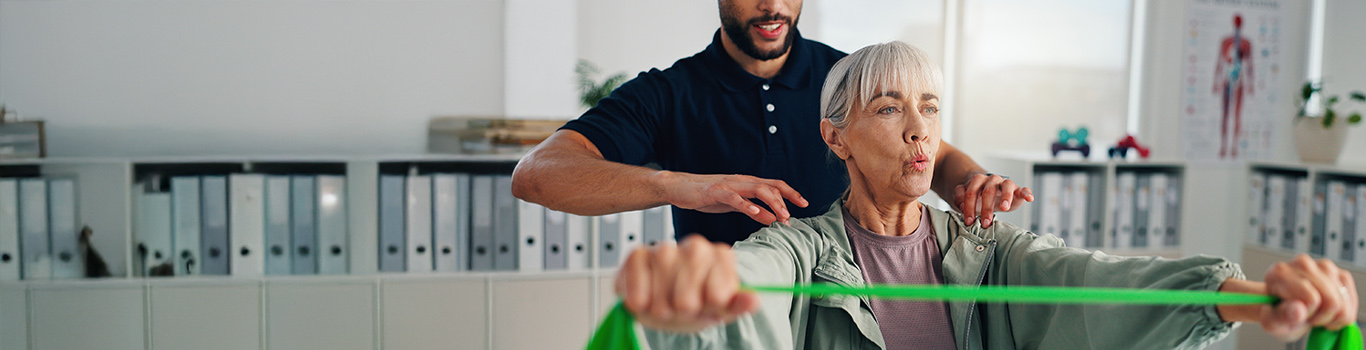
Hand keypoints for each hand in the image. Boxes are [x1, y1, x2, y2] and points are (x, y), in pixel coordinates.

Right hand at [616, 235, 760, 332]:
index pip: (718, 295)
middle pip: (688, 298)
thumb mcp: (720, 309)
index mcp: (721, 256)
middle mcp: (695, 247)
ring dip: (661, 308)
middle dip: (684, 311)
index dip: (709, 309)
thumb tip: (754, 301)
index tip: (708, 306)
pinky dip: (640, 299)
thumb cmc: (696, 304)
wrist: (665, 305)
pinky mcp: (638, 255)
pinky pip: (638, 283)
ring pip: (663, 292)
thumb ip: (737, 305)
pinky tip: (644, 300)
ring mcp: (666, 249)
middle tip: (684, 308)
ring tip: (665, 305)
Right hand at [658, 171, 808, 225]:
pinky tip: (755, 213)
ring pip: (756, 189)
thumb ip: (754, 211)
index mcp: (747, 183)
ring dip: (771, 203)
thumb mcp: (734, 206)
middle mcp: (741, 181)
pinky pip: (734, 197)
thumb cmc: (707, 195)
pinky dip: (746, 205)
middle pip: (770, 186)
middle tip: (792, 216)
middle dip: (785, 200)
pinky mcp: (715, 191)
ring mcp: (729, 184)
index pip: (774, 185)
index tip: (805, 203)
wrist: (680, 187)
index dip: (791, 193)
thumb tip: (773, 218)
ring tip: (780, 216)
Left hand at [953, 173, 1032, 227]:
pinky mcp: (1017, 190)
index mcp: (977, 180)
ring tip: (1004, 208)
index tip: (969, 221)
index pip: (971, 193)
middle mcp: (992, 180)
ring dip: (1005, 197)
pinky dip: (1027, 193)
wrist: (988, 193)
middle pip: (988, 191)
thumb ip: (959, 197)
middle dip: (986, 208)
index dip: (969, 207)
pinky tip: (1029, 199)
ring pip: (1006, 186)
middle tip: (985, 223)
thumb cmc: (976, 197)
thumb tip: (962, 205)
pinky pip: (1023, 189)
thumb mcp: (964, 197)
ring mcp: (1005, 184)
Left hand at [1220, 255, 1358, 340]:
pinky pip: (1350, 302)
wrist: (1286, 311)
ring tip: (1315, 313)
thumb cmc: (1279, 316)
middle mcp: (1302, 263)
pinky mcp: (1340, 274)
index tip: (1294, 314)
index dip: (1306, 314)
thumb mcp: (1273, 322)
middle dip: (1320, 317)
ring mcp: (1323, 266)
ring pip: (1342, 302)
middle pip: (1331, 301)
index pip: (1311, 299)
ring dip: (1331, 316)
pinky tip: (1327, 312)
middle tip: (1306, 316)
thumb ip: (1282, 316)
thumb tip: (1298, 310)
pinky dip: (1342, 313)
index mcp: (1280, 273)